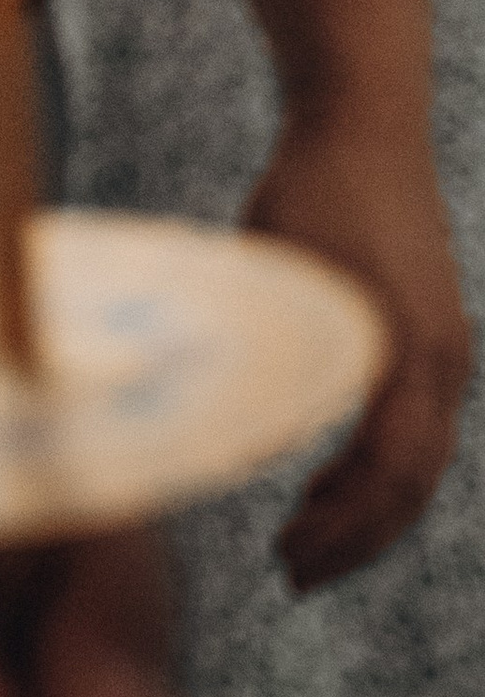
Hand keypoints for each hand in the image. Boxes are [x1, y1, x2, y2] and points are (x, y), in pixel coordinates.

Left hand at [244, 115, 472, 589]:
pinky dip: (373, 470)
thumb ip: (276, 355)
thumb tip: (250, 444)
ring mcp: (446, 349)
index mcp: (407, 349)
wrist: (364, 121)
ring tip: (301, 542)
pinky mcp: (433, 336)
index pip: (389, 472)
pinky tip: (322, 484)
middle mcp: (442, 359)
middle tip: (289, 574)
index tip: (288, 557)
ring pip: (419, 462)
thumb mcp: (279, 275)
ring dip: (364, 510)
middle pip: (412, 483)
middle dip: (354, 538)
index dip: (342, 527)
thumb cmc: (311, 188)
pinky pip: (414, 428)